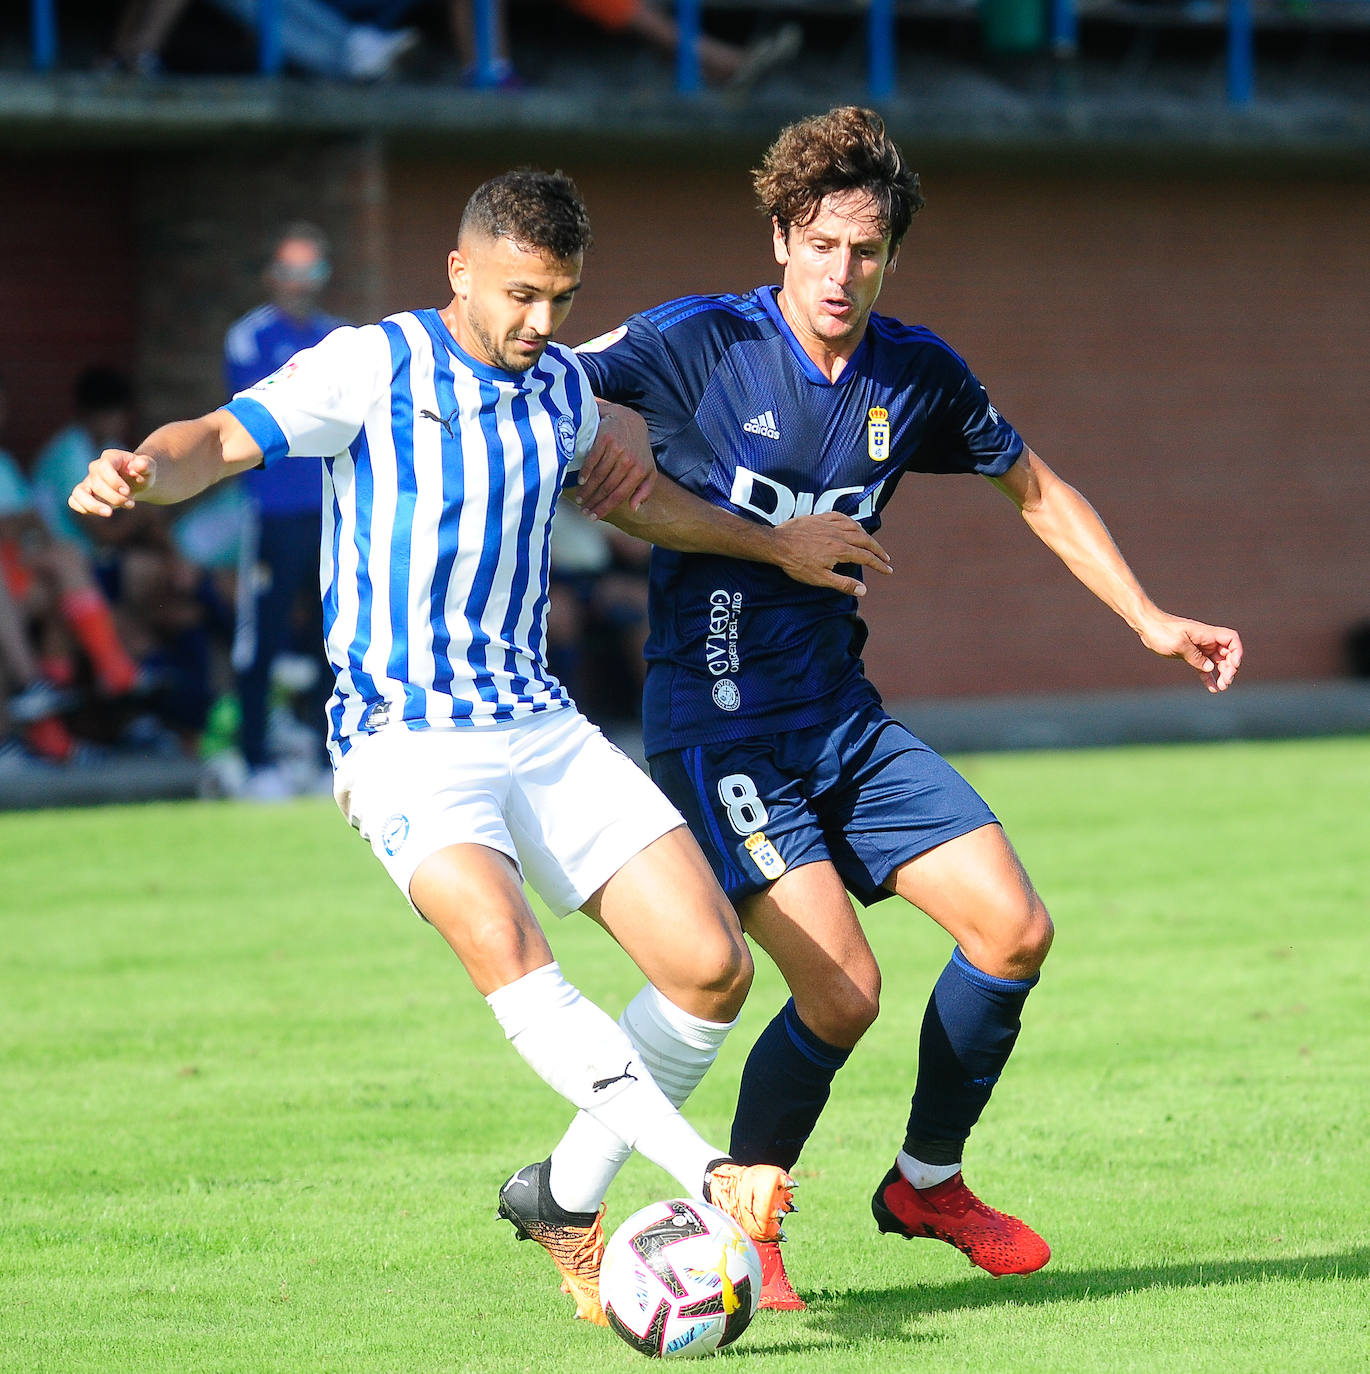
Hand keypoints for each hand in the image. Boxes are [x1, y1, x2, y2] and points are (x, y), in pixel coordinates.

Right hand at [68, 448, 155, 517]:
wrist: (137, 482)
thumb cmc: (142, 473)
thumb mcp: (149, 467)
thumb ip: (146, 465)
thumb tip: (139, 464)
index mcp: (110, 458)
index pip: (104, 467)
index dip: (114, 481)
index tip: (127, 491)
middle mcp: (95, 468)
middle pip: (97, 484)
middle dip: (114, 497)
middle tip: (130, 504)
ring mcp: (89, 481)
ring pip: (79, 492)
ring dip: (93, 505)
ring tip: (109, 513)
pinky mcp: (85, 494)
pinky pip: (74, 500)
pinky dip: (82, 508)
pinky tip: (101, 511)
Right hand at [574, 402, 655, 519]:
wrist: (629, 419)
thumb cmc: (638, 448)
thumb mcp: (648, 469)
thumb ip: (645, 489)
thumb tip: (634, 508)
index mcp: (639, 471)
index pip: (619, 496)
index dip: (604, 508)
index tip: (593, 517)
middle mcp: (629, 461)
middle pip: (607, 488)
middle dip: (593, 502)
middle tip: (583, 510)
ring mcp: (617, 449)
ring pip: (599, 476)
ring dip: (587, 490)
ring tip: (579, 498)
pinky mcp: (606, 438)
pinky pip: (593, 460)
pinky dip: (585, 472)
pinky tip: (580, 481)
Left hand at [770, 512, 892, 596]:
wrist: (777, 544)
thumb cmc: (796, 563)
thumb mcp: (820, 579)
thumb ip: (843, 584)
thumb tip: (864, 590)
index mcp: (841, 550)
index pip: (866, 558)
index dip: (879, 565)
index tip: (888, 570)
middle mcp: (839, 535)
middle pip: (865, 541)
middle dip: (878, 550)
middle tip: (886, 558)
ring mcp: (830, 525)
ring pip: (855, 527)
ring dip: (867, 536)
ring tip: (872, 544)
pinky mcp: (820, 518)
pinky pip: (842, 517)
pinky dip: (852, 521)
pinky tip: (853, 525)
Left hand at [1137, 612, 1243, 691]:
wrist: (1147, 626)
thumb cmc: (1162, 632)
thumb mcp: (1178, 644)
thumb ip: (1195, 657)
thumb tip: (1211, 668)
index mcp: (1206, 634)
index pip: (1231, 639)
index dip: (1237, 652)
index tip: (1234, 665)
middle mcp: (1206, 640)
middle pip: (1227, 653)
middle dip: (1230, 668)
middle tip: (1226, 682)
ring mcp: (1199, 648)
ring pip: (1217, 662)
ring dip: (1222, 674)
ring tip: (1222, 687)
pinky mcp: (1190, 655)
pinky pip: (1204, 667)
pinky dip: (1209, 677)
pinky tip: (1213, 688)